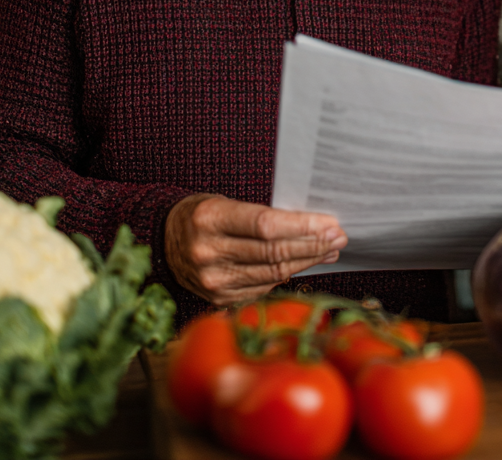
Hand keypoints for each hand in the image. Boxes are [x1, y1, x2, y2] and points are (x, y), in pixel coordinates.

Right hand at [165, 194, 347, 305]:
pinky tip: (303, 264)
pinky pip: (263, 288)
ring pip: (273, 273)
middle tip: (338, 237)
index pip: (266, 225)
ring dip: (307, 262)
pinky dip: (287, 276)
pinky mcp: (218, 298)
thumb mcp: (224, 202)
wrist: (163, 241)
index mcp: (210, 218)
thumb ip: (261, 214)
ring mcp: (212, 280)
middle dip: (313, 245)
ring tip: (330, 250)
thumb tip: (312, 225)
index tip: (330, 223)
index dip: (303, 226)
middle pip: (273, 252)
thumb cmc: (202, 215)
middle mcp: (208, 251)